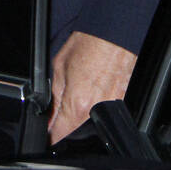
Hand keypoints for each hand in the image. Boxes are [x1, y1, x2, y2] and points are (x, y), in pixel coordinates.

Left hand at [47, 30, 137, 144]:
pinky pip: (107, 113)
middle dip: (66, 125)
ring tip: (82, 92)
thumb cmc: (88, 44)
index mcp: (77, 105)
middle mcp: (96, 112)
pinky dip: (98, 106)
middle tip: (62, 108)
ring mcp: (112, 109)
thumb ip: (54, 99)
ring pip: (92, 125)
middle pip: (76, 133)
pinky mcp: (123, 102)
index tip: (47, 133)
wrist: (113, 32)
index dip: (50, 137)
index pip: (59, 136)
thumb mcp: (59, 68)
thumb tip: (49, 117)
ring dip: (83, 115)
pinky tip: (95, 88)